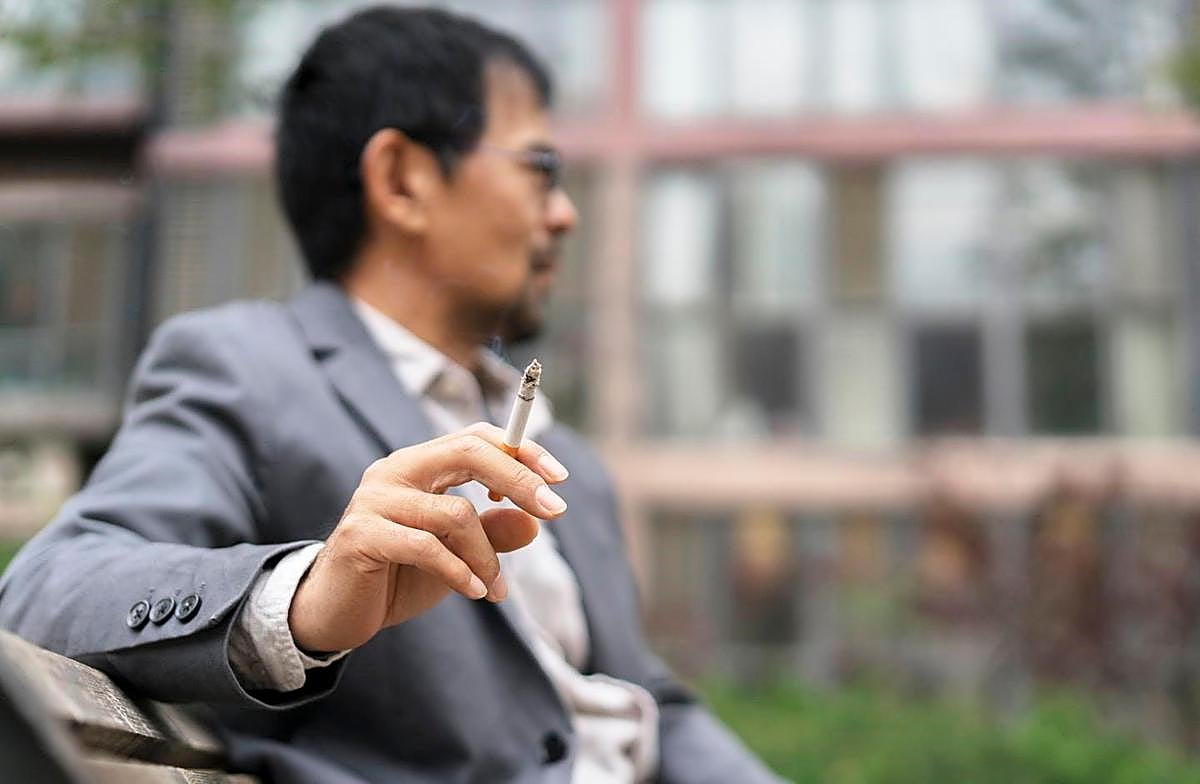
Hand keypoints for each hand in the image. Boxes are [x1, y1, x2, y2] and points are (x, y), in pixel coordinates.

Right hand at [288, 422, 568, 652]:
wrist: (336, 615)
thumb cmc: (398, 577)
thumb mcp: (458, 555)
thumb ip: (493, 533)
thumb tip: (536, 521)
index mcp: (418, 465)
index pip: (476, 437)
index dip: (521, 451)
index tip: (560, 478)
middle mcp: (394, 471)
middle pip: (468, 452)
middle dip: (519, 480)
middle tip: (554, 511)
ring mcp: (373, 500)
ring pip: (455, 513)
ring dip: (487, 557)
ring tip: (497, 590)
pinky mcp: (360, 535)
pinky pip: (427, 547)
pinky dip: (460, 573)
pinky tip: (476, 594)